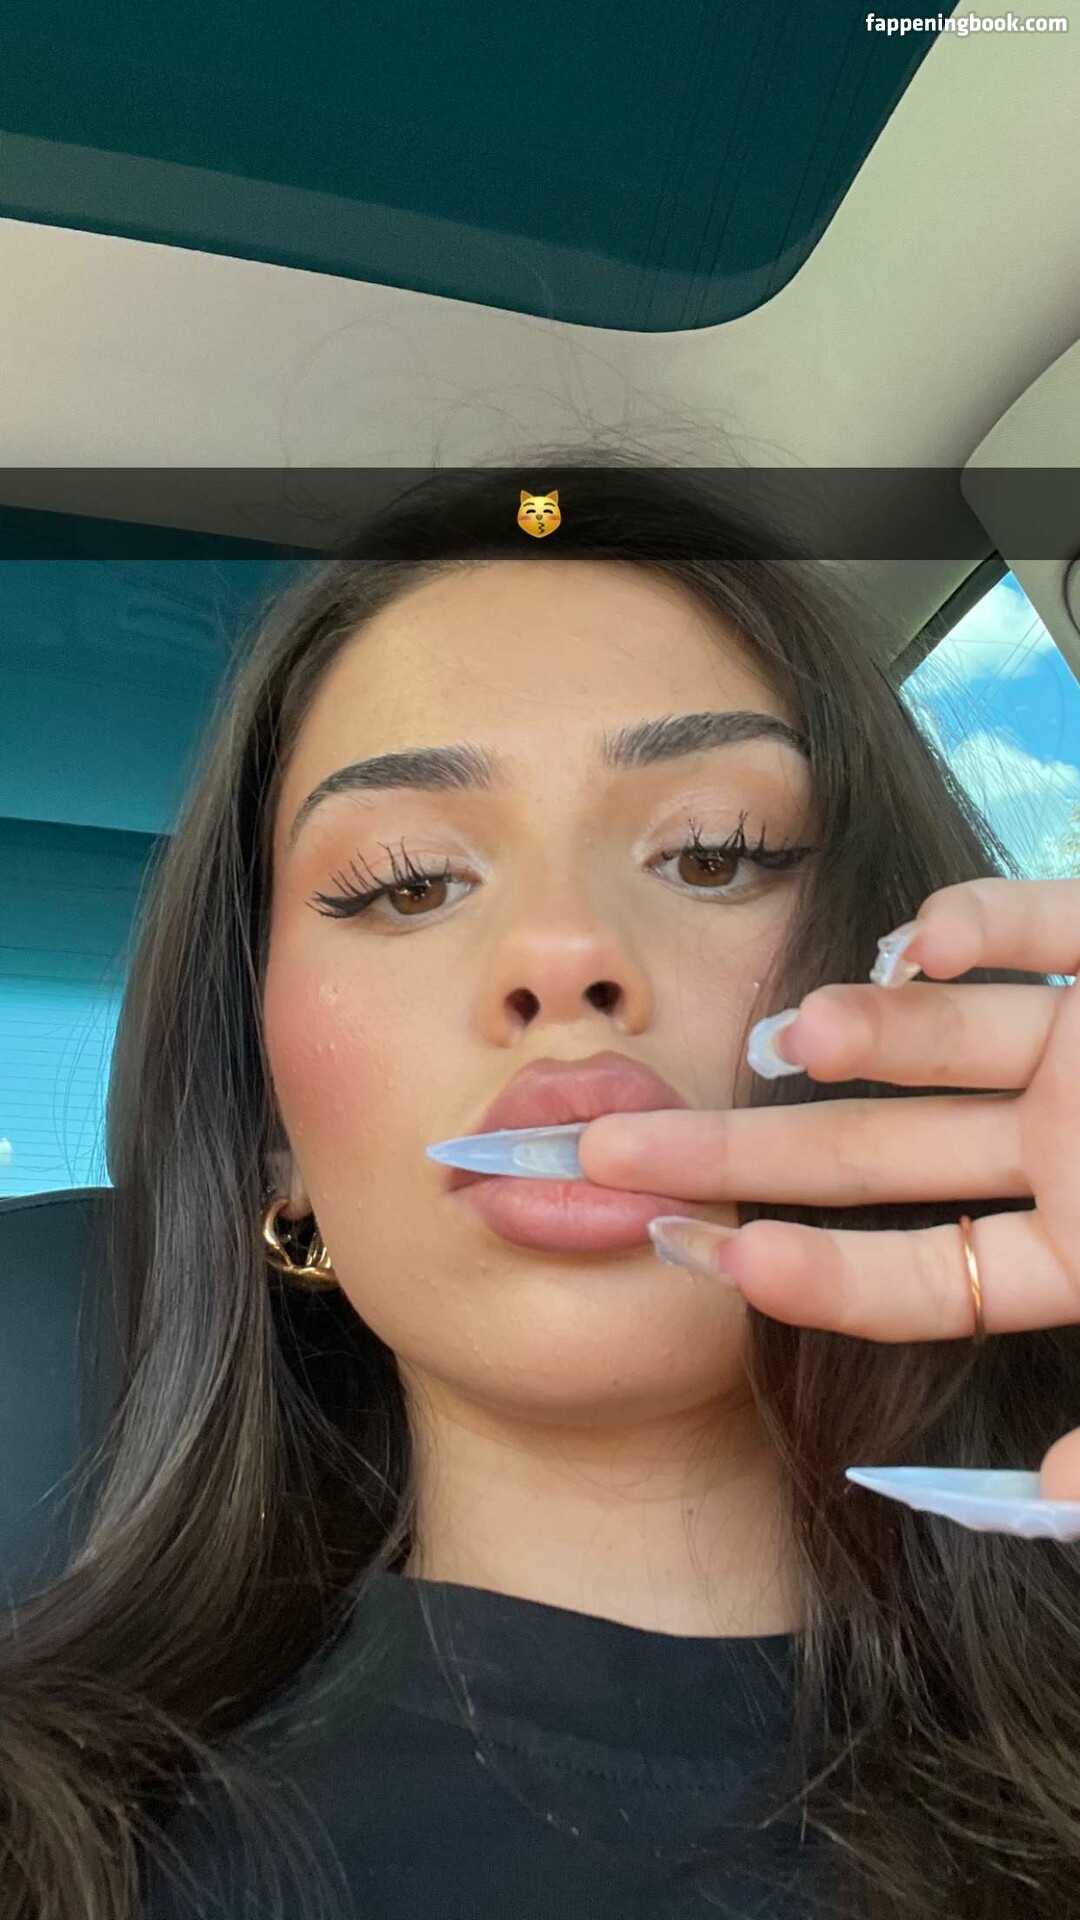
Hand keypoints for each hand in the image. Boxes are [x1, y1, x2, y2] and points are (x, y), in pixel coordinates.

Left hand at [578, 877, 1079, 1530]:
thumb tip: (1054, 1499)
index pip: (924, 1278)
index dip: (816, 1275)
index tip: (707, 1258)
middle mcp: (1071, 1154)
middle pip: (880, 1160)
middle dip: (743, 1154)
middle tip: (598, 1151)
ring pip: (949, 1041)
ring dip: (863, 1035)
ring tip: (780, 1040)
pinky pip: (1049, 928)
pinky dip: (981, 925)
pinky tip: (911, 935)